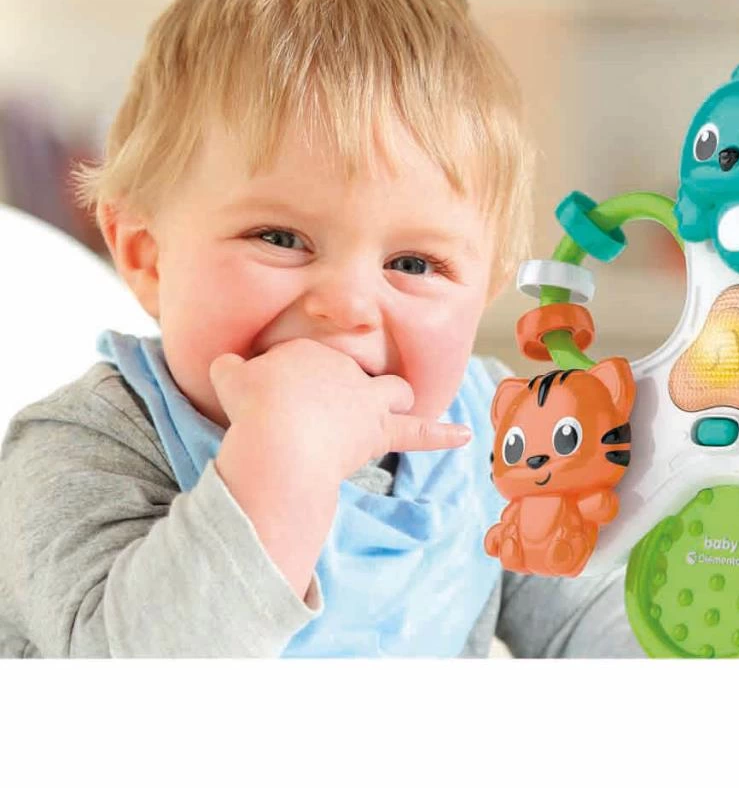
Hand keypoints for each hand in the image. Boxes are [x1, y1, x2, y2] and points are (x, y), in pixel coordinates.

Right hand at [210, 338, 469, 483]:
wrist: (280, 433)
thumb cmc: (253, 405)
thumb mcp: (229, 378)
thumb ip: (229, 369)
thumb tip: (225, 365)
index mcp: (311, 352)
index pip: (312, 363)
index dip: (296, 383)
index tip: (279, 402)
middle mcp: (345, 370)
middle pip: (355, 373)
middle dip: (351, 386)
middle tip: (334, 405)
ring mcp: (366, 400)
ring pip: (392, 392)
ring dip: (394, 400)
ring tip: (394, 409)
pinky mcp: (378, 432)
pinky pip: (418, 433)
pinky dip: (441, 435)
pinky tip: (465, 435)